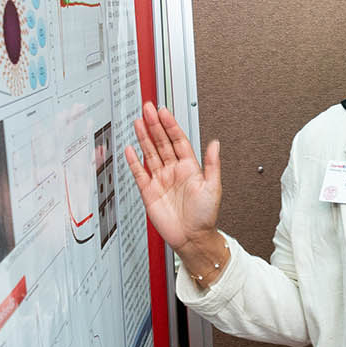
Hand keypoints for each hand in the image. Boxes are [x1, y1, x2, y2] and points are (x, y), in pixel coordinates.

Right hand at [124, 102, 221, 254]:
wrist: (192, 238)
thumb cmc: (205, 216)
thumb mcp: (213, 187)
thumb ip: (212, 165)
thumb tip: (215, 144)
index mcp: (189, 167)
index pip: (178, 140)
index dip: (170, 125)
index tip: (164, 111)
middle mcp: (174, 171)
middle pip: (161, 142)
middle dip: (154, 125)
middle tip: (147, 108)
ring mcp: (160, 180)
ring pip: (150, 153)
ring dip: (144, 137)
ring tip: (138, 121)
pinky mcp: (149, 192)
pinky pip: (139, 173)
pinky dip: (134, 161)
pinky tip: (130, 148)